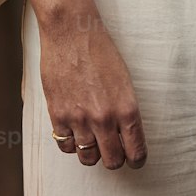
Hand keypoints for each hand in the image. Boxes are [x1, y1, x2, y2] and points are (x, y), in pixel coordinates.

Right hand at [40, 14, 147, 170]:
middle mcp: (105, 118)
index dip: (137, 159)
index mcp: (127, 108)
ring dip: (92, 153)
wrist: (72, 34)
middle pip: (112, 160)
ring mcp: (80, 119)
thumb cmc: (101, 52)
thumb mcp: (125, 81)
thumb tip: (126, 135)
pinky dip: (71, 144)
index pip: (137, 150)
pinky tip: (75, 133)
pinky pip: (65, 146)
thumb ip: (125, 110)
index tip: (136, 160)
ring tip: (94, 141)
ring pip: (88, 158)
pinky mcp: (58, 115)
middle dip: (116, 159)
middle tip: (115, 151)